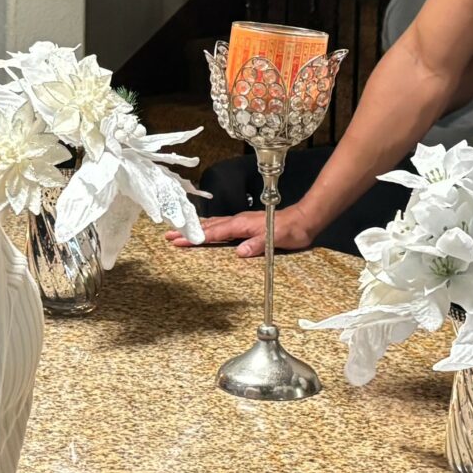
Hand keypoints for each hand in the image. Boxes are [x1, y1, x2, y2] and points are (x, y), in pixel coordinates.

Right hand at [175, 204, 318, 258]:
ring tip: (179, 232)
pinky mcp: (245, 225)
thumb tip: (239, 252)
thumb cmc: (291, 230)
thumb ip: (257, 244)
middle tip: (169, 235)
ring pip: (213, 225)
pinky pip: (222, 226)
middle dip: (188, 231)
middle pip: (208, 227)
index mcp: (242, 225)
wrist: (303, 221)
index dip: (195, 237)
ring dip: (196, 229)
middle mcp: (239, 222)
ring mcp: (241, 222)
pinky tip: (205, 230)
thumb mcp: (275, 239)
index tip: (179, 240)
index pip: (214, 232)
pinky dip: (209, 228)